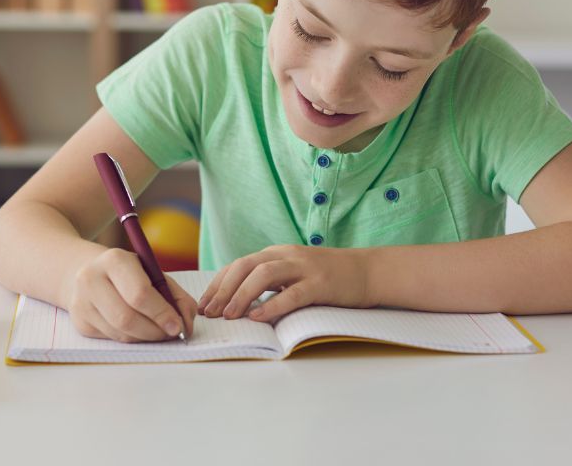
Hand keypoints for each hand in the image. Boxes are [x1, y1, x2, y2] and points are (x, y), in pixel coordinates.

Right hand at [66, 248, 196, 342]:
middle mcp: (91, 279)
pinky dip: (131, 338)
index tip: (177, 325)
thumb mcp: (153, 272)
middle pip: (126, 318)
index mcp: (114, 260)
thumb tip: (187, 322)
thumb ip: (176, 295)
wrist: (87, 271)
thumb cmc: (129, 273)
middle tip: (170, 334)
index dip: (161, 313)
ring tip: (158, 332)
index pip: (139, 293)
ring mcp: (81, 302)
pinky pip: (111, 338)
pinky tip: (138, 329)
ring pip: (119, 333)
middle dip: (154, 331)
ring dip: (145, 338)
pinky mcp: (79, 321)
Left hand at [197, 245, 372, 323]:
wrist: (368, 271)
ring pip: (264, 274)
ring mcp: (304, 267)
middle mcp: (286, 255)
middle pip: (245, 266)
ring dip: (242, 295)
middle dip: (223, 290)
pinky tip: (259, 317)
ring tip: (229, 315)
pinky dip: (273, 305)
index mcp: (276, 253)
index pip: (238, 265)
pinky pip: (292, 293)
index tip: (203, 304)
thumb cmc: (328, 278)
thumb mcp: (293, 274)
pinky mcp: (320, 283)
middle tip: (209, 312)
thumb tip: (238, 304)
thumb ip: (270, 283)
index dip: (218, 284)